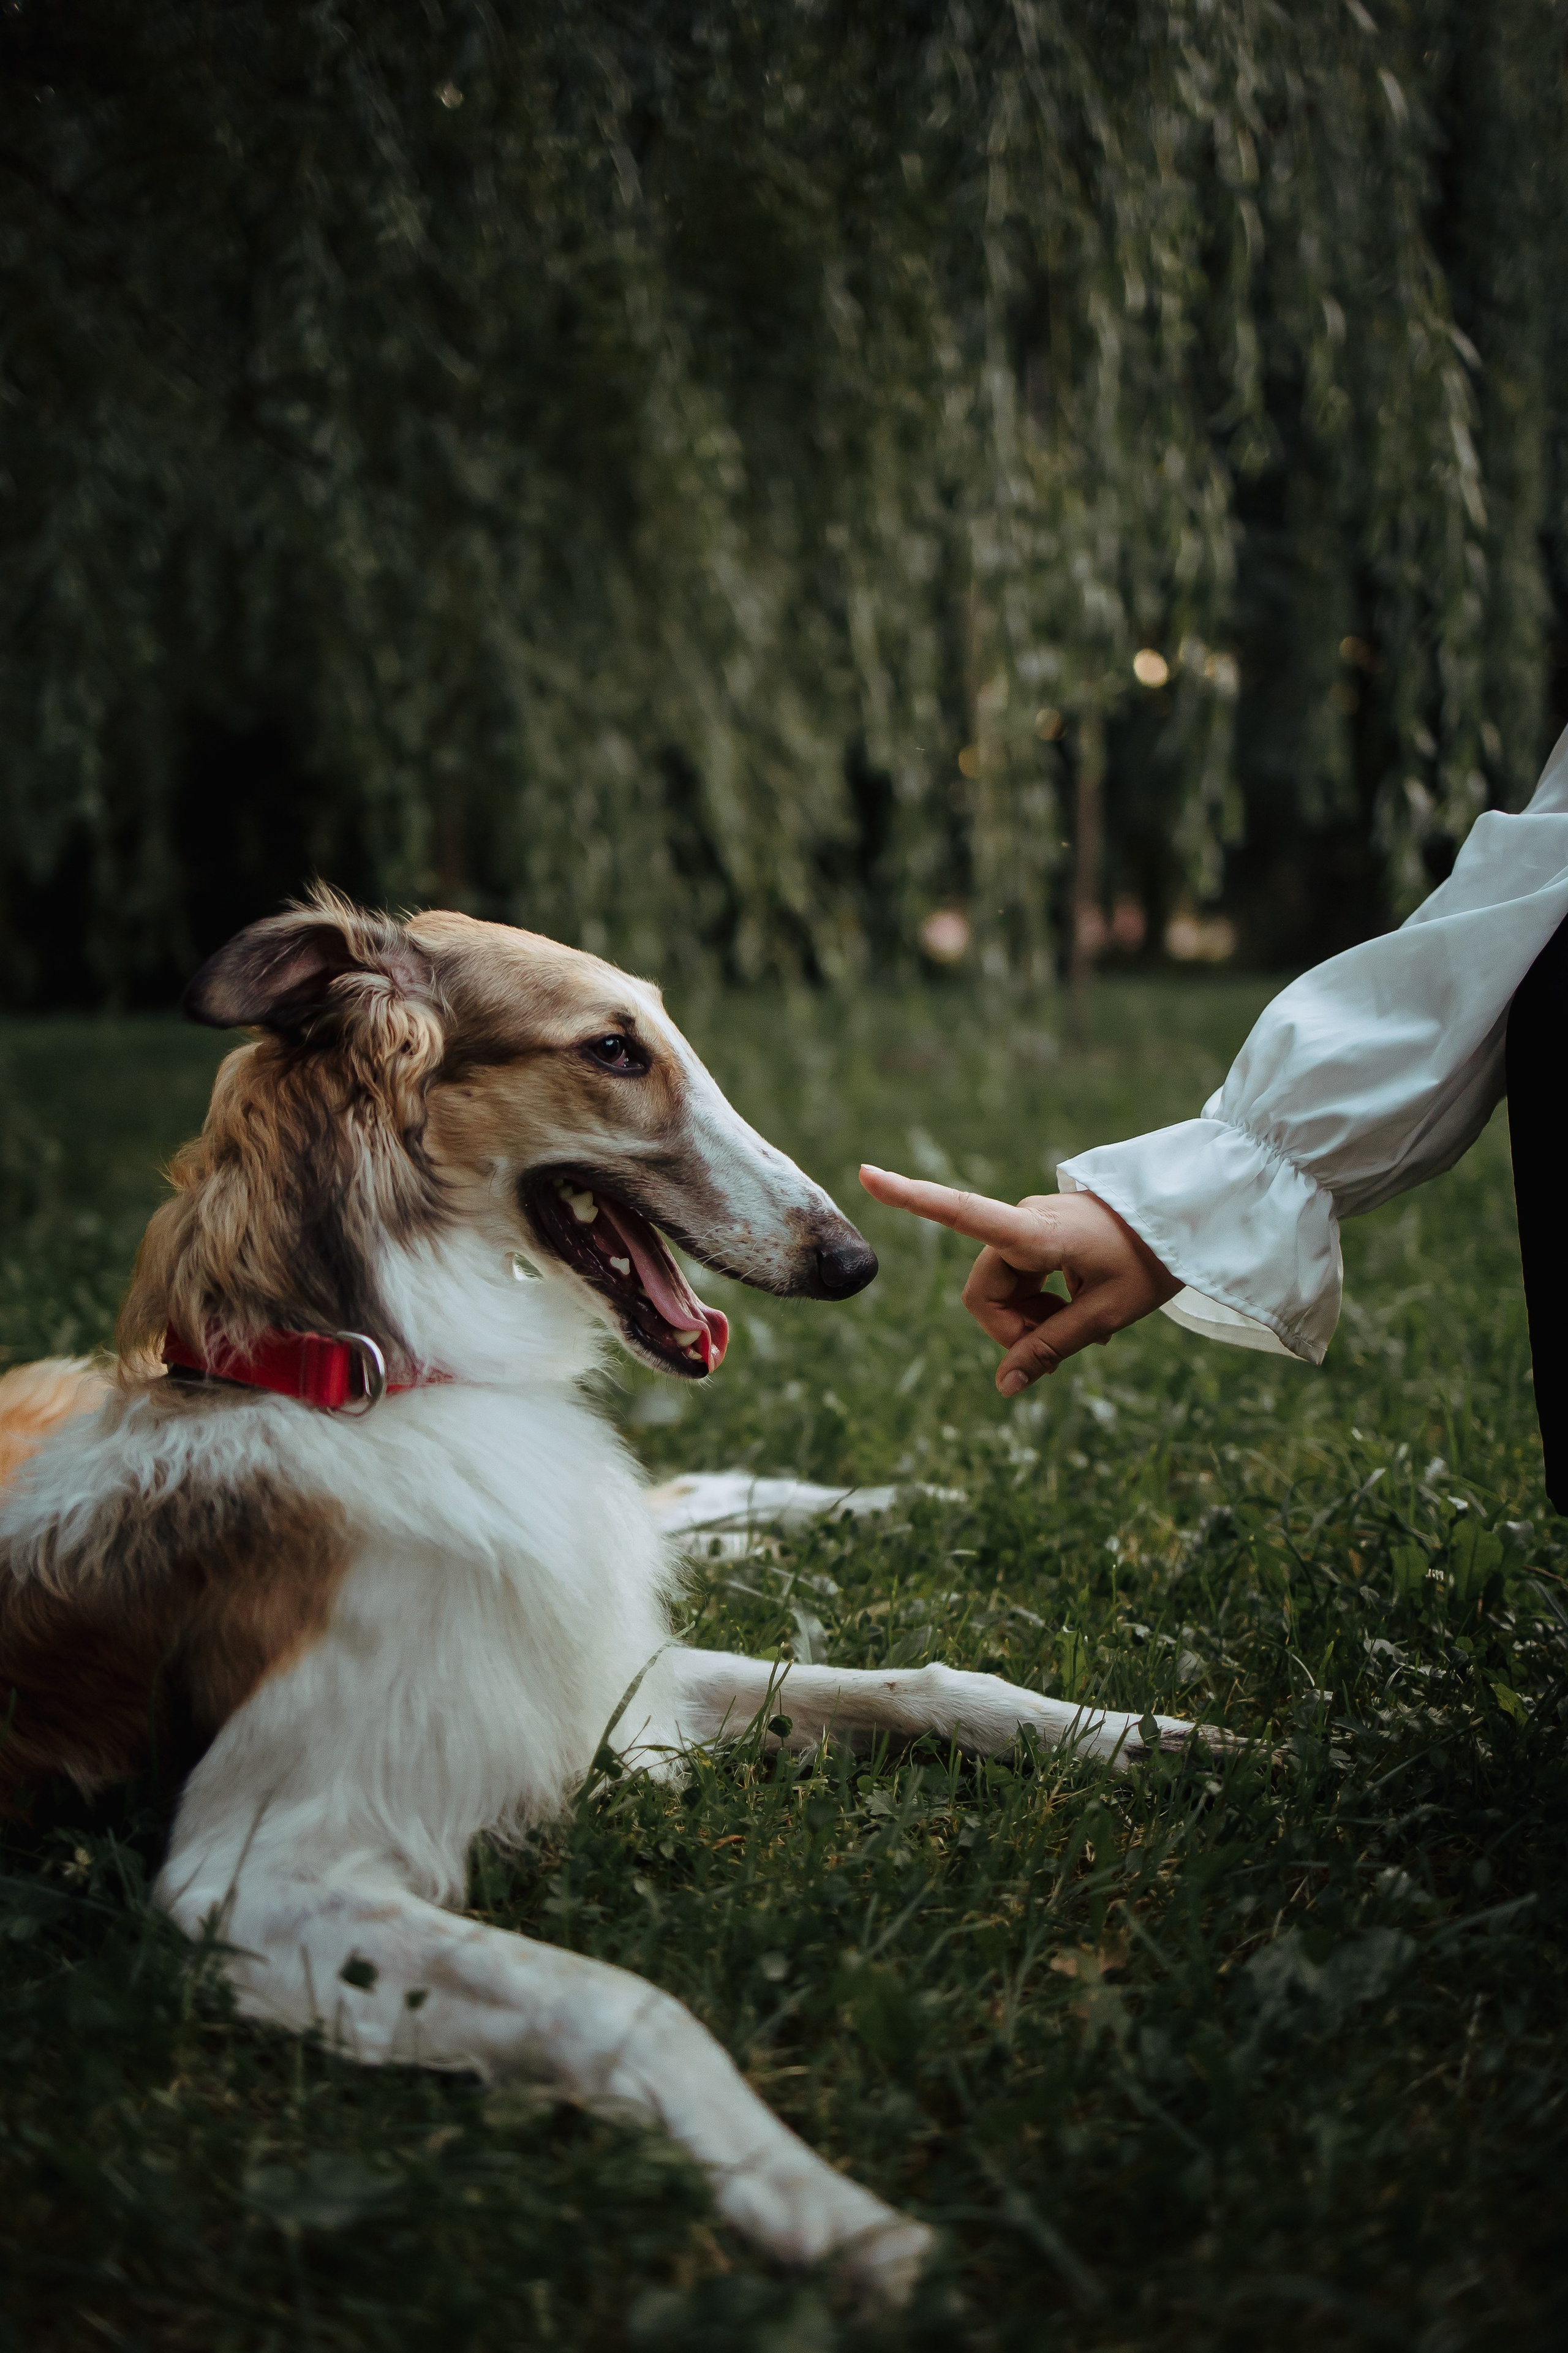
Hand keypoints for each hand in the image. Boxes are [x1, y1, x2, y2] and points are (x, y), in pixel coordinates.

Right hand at [857, 1167, 1179, 1394]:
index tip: (865, 1174)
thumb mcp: (1105, 1315)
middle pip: (985, 1292)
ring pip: (1001, 1291)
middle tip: (1066, 1346)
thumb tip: (1002, 1388)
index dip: (912, 1197)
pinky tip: (1080, 1311)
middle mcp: (1022, 1222)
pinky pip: (1019, 1281)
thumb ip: (1050, 1349)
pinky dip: (1041, 1304)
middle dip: (1014, 1328)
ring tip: (1083, 1324)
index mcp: (1035, 1233)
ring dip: (1032, 1318)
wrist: (1187, 1222)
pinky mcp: (1037, 1234)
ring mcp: (1029, 1226)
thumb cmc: (1150, 1263)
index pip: (962, 1212)